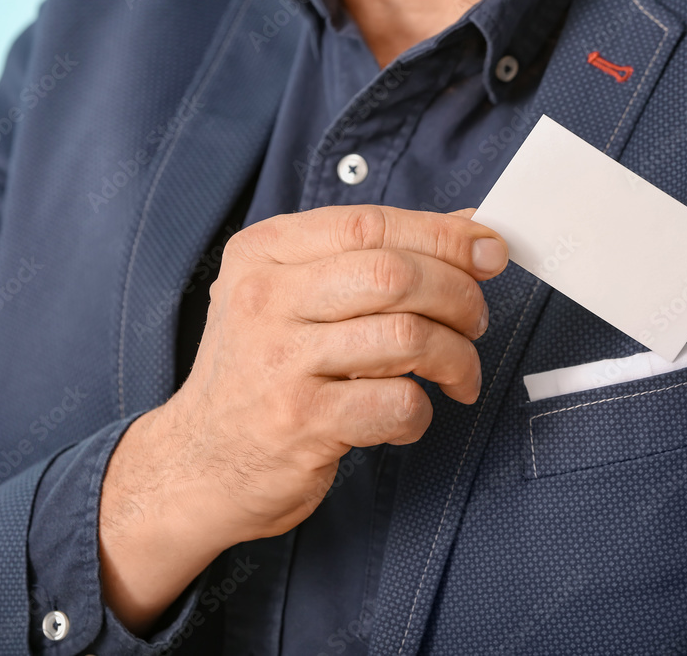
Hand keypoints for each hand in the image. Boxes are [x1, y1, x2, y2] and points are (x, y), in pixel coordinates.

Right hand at [99, 205, 508, 633]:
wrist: (197, 463)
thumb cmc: (258, 373)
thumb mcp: (289, 297)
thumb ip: (366, 259)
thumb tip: (466, 230)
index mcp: (264, 253)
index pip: (370, 224)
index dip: (444, 235)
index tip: (489, 252)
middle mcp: (266, 299)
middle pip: (397, 275)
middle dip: (460, 297)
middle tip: (474, 323)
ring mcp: (280, 361)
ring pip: (408, 337)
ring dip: (455, 358)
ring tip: (456, 375)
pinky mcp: (301, 421)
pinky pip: (398, 403)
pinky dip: (422, 412)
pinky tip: (406, 417)